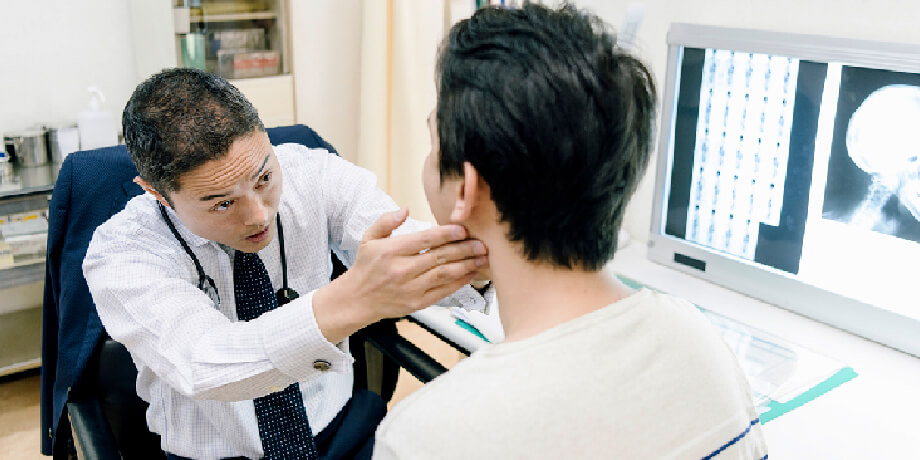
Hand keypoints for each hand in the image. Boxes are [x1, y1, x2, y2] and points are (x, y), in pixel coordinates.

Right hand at [313, 208, 487, 342]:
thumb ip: (386, 222)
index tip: (463, 229)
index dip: (446, 234)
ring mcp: (410, 288)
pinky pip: (442, 291)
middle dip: (464, 249)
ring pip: (444, 274)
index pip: (424, 240)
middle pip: (439, 257)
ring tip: (482, 258)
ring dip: (466, 265)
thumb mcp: (369, 239)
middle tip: (481, 243)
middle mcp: (401, 270)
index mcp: (391, 251)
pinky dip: (459, 283)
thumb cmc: (365, 267)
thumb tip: (405, 209)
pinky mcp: (417, 303)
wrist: (356, 300)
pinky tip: (470, 274)